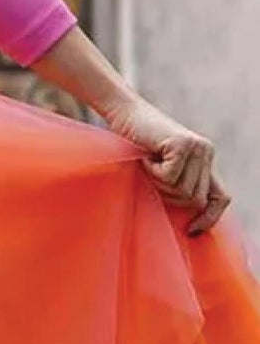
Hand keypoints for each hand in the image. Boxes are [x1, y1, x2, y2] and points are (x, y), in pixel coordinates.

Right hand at [100, 93, 231, 236]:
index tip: (192, 231)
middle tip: (149, 178)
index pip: (220, 197)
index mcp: (204, 160)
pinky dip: (151, 171)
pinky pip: (169, 177)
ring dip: (157, 183)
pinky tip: (145, 156)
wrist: (123, 113)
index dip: (210, 217)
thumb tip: (183, 218)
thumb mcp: (158, 169)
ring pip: (182, 190)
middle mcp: (206, 153)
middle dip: (169, 197)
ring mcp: (197, 148)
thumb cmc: (133, 144)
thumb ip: (175, 186)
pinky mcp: (183, 145)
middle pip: (195, 199)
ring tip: (147, 164)